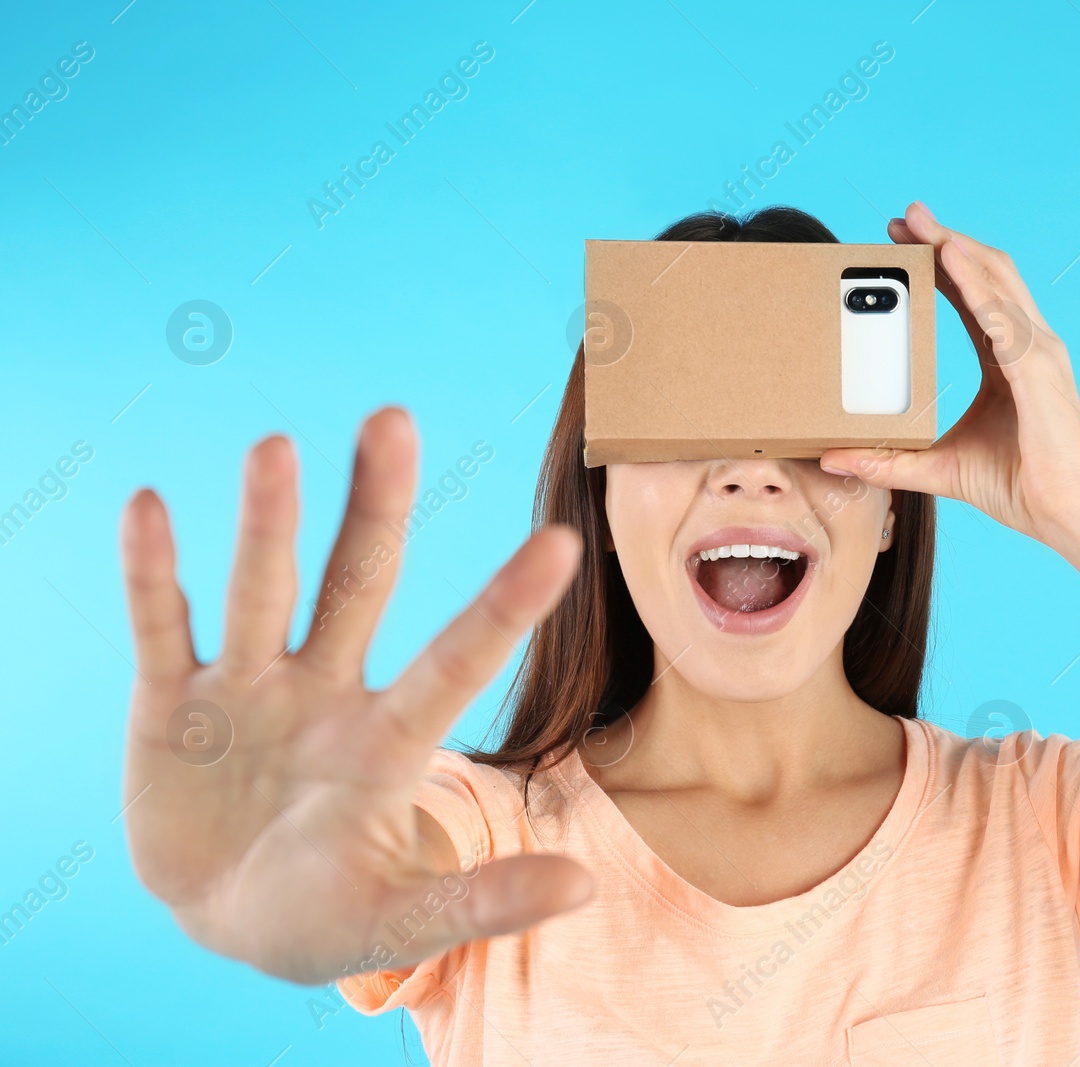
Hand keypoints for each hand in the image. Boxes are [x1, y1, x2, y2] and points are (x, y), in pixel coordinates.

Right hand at [119, 408, 592, 984]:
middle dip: (375, 507)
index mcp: (389, 742)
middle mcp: (326, 692)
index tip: (564, 545)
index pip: (457, 661)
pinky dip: (151, 574)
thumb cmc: (329, 914)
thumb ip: (482, 903)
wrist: (231, 916)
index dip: (506, 608)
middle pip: (359, 584)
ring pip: (264, 590)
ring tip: (276, 448)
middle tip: (394, 419)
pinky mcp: (173, 702)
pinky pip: (162, 626)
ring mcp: (249, 690)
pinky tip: (148, 507)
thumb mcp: (402, 918)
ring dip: (267, 524)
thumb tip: (587, 887)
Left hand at [820, 201, 1079, 547]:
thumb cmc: (1018, 487)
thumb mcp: (939, 467)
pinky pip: (1004, 316)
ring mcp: (1039, 352)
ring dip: (957, 248)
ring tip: (922, 225)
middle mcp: (1029, 345)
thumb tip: (833, 458)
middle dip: (946, 240)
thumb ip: (889, 461)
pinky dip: (976, 284)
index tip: (904, 241)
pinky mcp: (1039, 369)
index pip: (974, 296)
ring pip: (997, 281)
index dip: (942, 263)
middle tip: (904, 218)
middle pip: (987, 273)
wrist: (1066, 515)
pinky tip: (950, 262)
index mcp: (1010, 359)